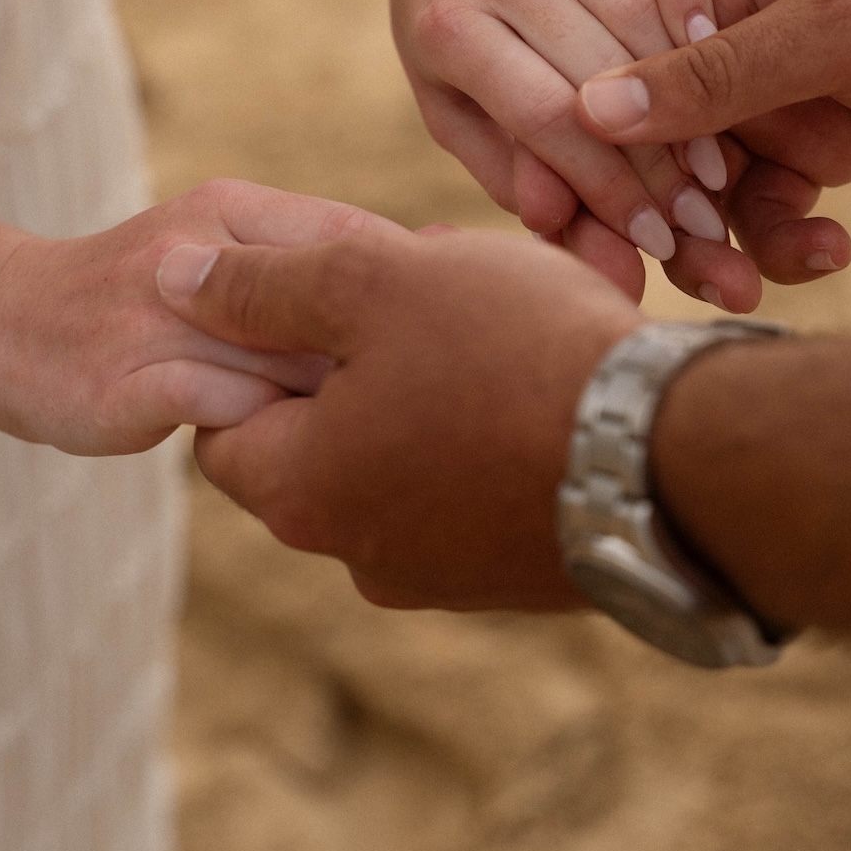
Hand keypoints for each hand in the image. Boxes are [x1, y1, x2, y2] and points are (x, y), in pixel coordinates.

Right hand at [0, 180, 400, 455]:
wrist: (9, 321)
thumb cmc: (143, 294)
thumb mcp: (221, 250)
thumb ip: (305, 263)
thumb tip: (430, 284)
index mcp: (231, 211)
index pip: (351, 239)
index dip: (416, 289)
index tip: (461, 332)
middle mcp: (197, 251)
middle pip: (330, 302)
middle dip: (383, 355)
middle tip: (424, 397)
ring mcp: (158, 314)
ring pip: (287, 360)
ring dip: (333, 401)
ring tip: (365, 435)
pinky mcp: (127, 380)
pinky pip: (228, 408)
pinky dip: (266, 432)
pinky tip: (280, 453)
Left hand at [158, 221, 640, 608]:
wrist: (677, 454)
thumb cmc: (516, 354)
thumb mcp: (375, 282)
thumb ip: (264, 282)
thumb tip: (174, 277)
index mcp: (302, 490)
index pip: (222, 419)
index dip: (260, 340)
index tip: (324, 287)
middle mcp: (358, 552)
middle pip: (316, 433)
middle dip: (354, 350)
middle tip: (419, 286)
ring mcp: (441, 573)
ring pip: (398, 451)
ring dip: (424, 381)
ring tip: (491, 314)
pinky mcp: (512, 572)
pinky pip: (467, 482)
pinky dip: (483, 425)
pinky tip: (538, 368)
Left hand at [385, 0, 757, 306]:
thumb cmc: (450, 35)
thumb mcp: (453, 108)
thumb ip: (507, 171)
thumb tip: (559, 230)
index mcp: (448, 28)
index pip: (544, 118)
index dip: (607, 188)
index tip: (656, 242)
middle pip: (599, 71)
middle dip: (658, 159)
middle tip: (704, 221)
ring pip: (637, 12)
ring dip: (690, 93)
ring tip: (716, 165)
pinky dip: (694, 7)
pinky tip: (719, 63)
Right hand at [576, 0, 850, 254]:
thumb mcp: (839, 26)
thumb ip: (720, 74)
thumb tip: (595, 106)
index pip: (622, 64)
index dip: (605, 144)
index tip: (600, 215)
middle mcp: (730, 35)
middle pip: (660, 141)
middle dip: (673, 213)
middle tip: (702, 276)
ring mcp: (777, 92)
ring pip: (714, 190)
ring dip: (736, 239)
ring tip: (766, 279)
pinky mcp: (823, 138)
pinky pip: (774, 205)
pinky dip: (794, 236)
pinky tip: (834, 246)